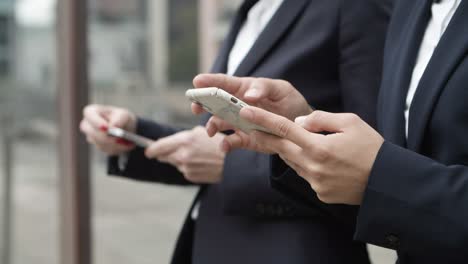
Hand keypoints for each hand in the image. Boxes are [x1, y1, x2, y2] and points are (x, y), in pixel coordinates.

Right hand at [80, 104, 136, 154]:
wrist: (126, 129)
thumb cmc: (122, 118)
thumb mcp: (124, 114)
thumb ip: (119, 118)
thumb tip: (113, 126)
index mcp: (91, 112)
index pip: (89, 114)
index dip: (97, 122)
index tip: (107, 128)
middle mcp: (87, 125)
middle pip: (92, 132)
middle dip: (107, 137)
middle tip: (119, 139)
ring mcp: (91, 137)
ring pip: (100, 143)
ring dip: (115, 144)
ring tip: (127, 141)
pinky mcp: (98, 146)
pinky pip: (106, 149)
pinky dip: (117, 148)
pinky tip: (124, 144)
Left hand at [144, 126, 224, 183]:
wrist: (232, 163)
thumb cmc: (219, 144)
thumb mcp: (201, 133)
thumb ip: (182, 137)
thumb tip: (168, 142)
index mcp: (184, 140)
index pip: (159, 146)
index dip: (152, 149)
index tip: (148, 151)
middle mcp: (182, 154)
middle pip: (164, 156)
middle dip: (165, 154)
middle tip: (172, 151)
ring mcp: (185, 167)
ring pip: (174, 163)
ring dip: (179, 159)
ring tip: (196, 155)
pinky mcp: (190, 176)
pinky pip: (183, 170)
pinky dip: (188, 166)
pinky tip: (200, 163)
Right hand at [191, 74, 312, 135]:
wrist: (301, 127)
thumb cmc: (290, 102)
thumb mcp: (281, 89)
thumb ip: (264, 88)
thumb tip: (248, 95)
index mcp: (244, 89)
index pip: (224, 83)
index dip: (209, 81)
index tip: (197, 81)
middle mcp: (238, 105)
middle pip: (214, 103)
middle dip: (202, 104)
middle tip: (196, 107)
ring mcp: (239, 123)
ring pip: (218, 123)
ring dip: (211, 126)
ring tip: (211, 131)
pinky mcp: (245, 139)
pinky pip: (231, 143)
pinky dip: (225, 145)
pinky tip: (224, 147)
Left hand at [223, 106, 383, 204]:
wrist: (387, 181)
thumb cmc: (371, 147)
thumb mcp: (350, 122)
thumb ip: (320, 118)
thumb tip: (298, 122)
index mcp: (319, 147)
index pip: (283, 129)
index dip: (262, 119)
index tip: (245, 112)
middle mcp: (313, 166)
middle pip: (280, 147)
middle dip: (265, 136)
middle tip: (251, 125)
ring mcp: (315, 182)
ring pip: (292, 161)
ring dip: (288, 149)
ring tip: (288, 139)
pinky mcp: (320, 193)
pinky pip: (304, 174)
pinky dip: (305, 164)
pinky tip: (317, 159)